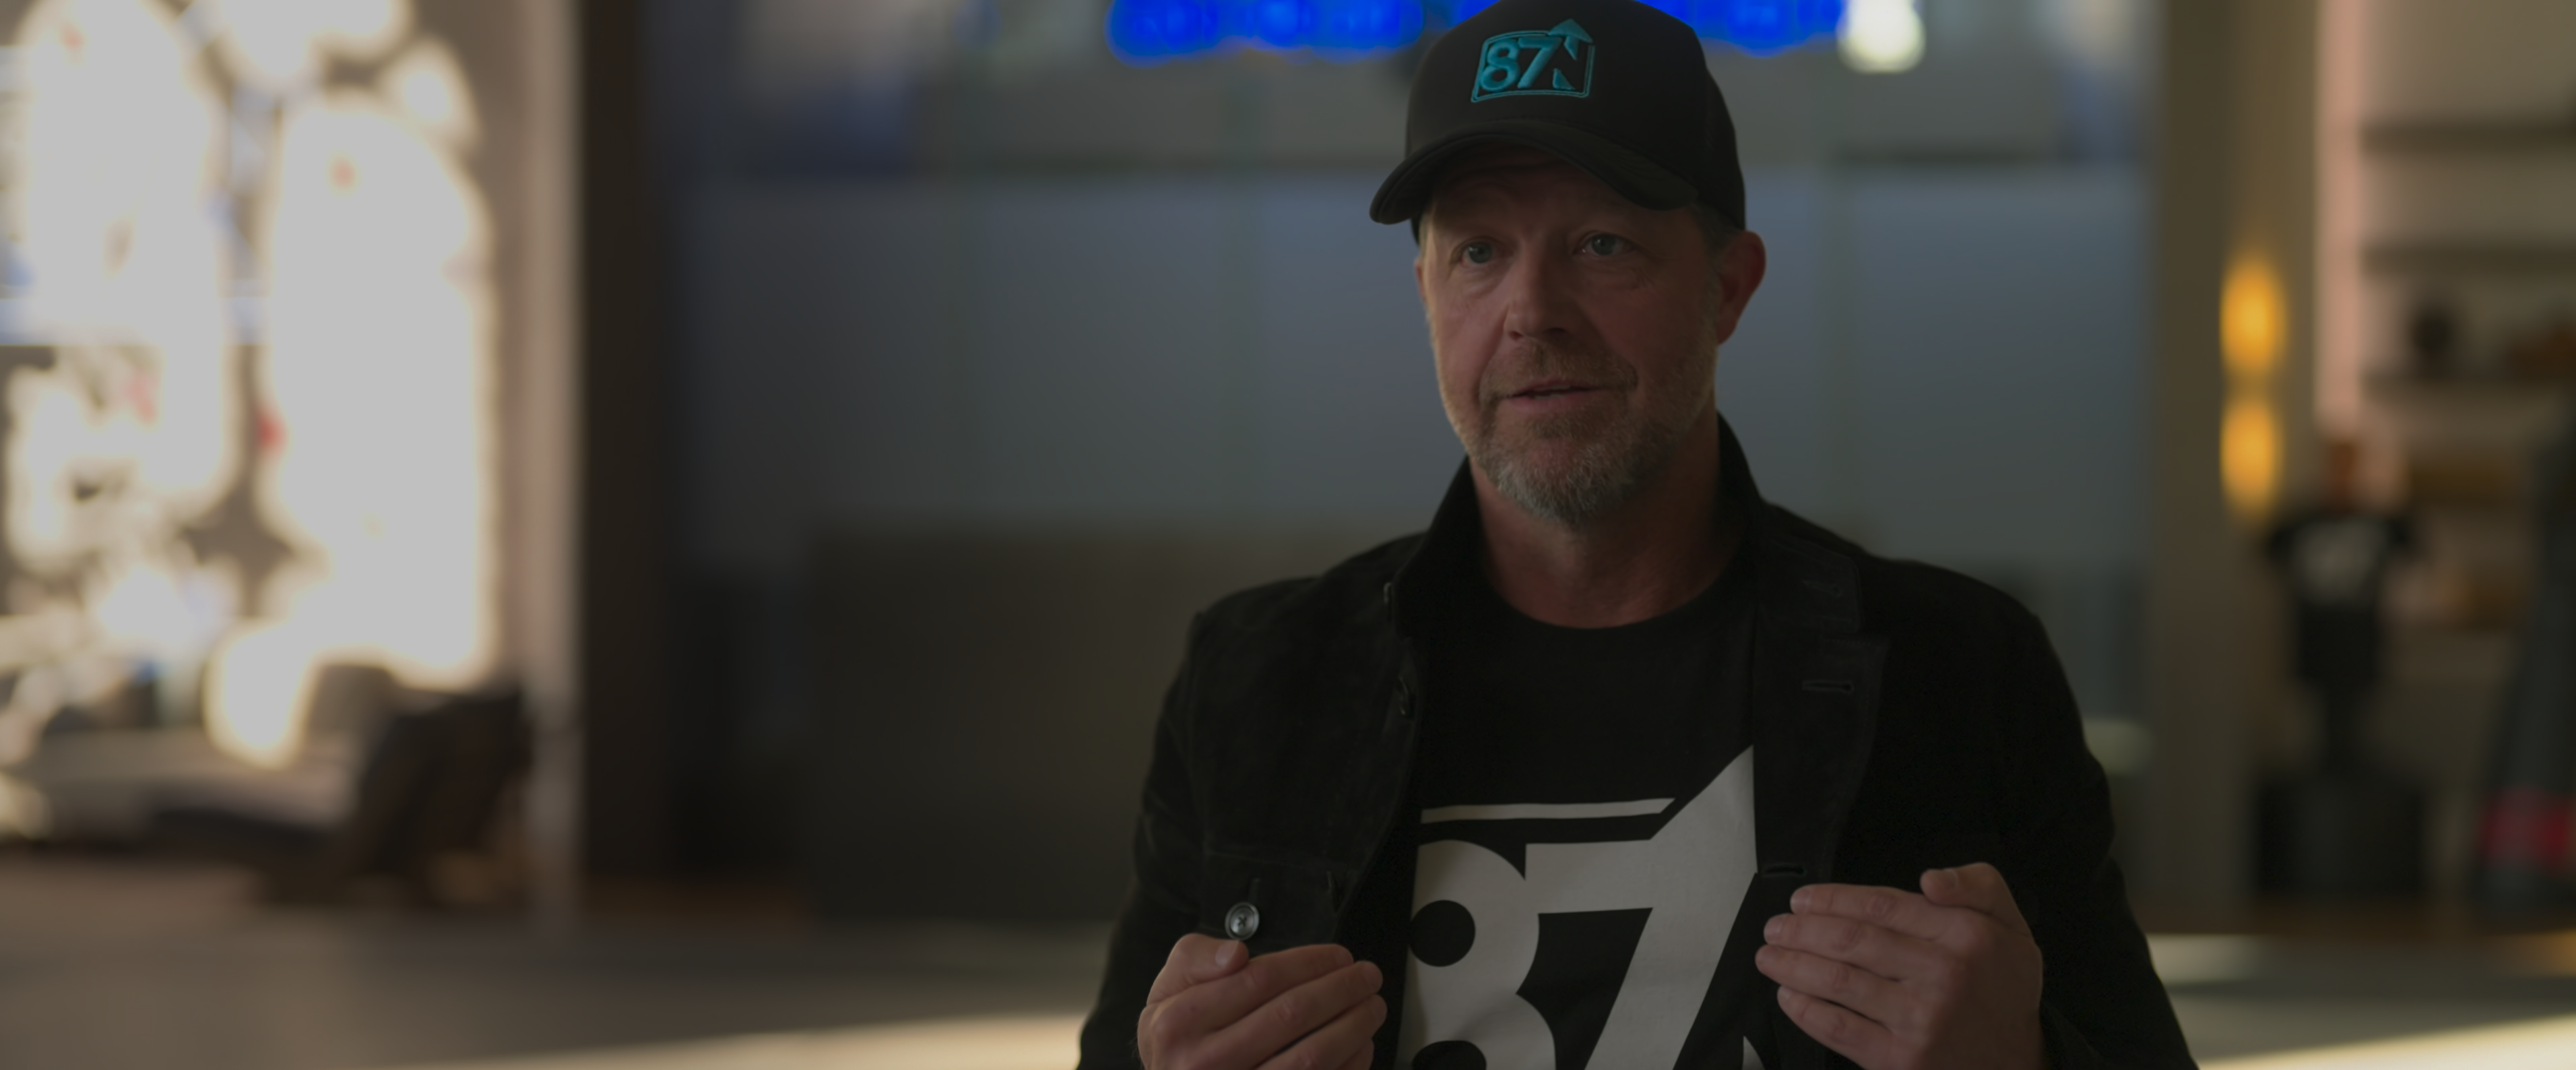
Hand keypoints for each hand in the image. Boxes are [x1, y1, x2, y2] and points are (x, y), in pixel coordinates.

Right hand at [1137, 934, 1385, 1069]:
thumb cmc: (1178, 1041)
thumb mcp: (1166, 991)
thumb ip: (1196, 959)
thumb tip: (1237, 954)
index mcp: (1179, 1022)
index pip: (1258, 979)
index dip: (1308, 962)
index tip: (1337, 956)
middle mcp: (1204, 1063)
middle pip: (1291, 1014)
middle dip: (1341, 988)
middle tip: (1366, 976)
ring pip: (1311, 1056)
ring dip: (1353, 1026)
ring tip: (1371, 1006)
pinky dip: (1348, 1064)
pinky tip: (1360, 1045)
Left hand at [1754, 863, 2044, 1069]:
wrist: (2018, 1062)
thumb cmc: (2003, 988)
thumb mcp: (2011, 924)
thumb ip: (1979, 885)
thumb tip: (1930, 880)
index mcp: (1966, 935)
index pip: (1882, 907)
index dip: (1833, 899)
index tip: (1803, 900)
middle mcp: (1943, 975)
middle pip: (1852, 941)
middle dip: (1802, 930)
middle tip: (1776, 927)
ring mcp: (1920, 1020)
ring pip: (1838, 981)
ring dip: (1793, 965)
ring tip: (1770, 956)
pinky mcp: (1899, 1059)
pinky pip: (1838, 1028)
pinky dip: (1805, 1009)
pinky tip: (1788, 995)